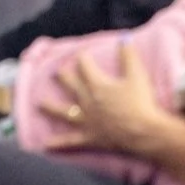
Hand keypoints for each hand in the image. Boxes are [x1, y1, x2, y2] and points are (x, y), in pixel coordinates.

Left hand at [43, 43, 169, 156]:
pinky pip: (71, 141)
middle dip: (63, 76)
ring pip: (63, 111)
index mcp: (97, 84)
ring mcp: (86, 120)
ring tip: (40, 104)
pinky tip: (46, 145)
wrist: (144, 132)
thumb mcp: (138, 76)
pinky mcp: (90, 137)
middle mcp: (86, 100)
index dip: (83, 58)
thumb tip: (124, 39)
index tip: (83, 54)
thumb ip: (129, 56)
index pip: (85, 65)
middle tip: (58, 72)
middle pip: (70, 84)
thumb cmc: (142, 103)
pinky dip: (58, 143)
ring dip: (50, 107)